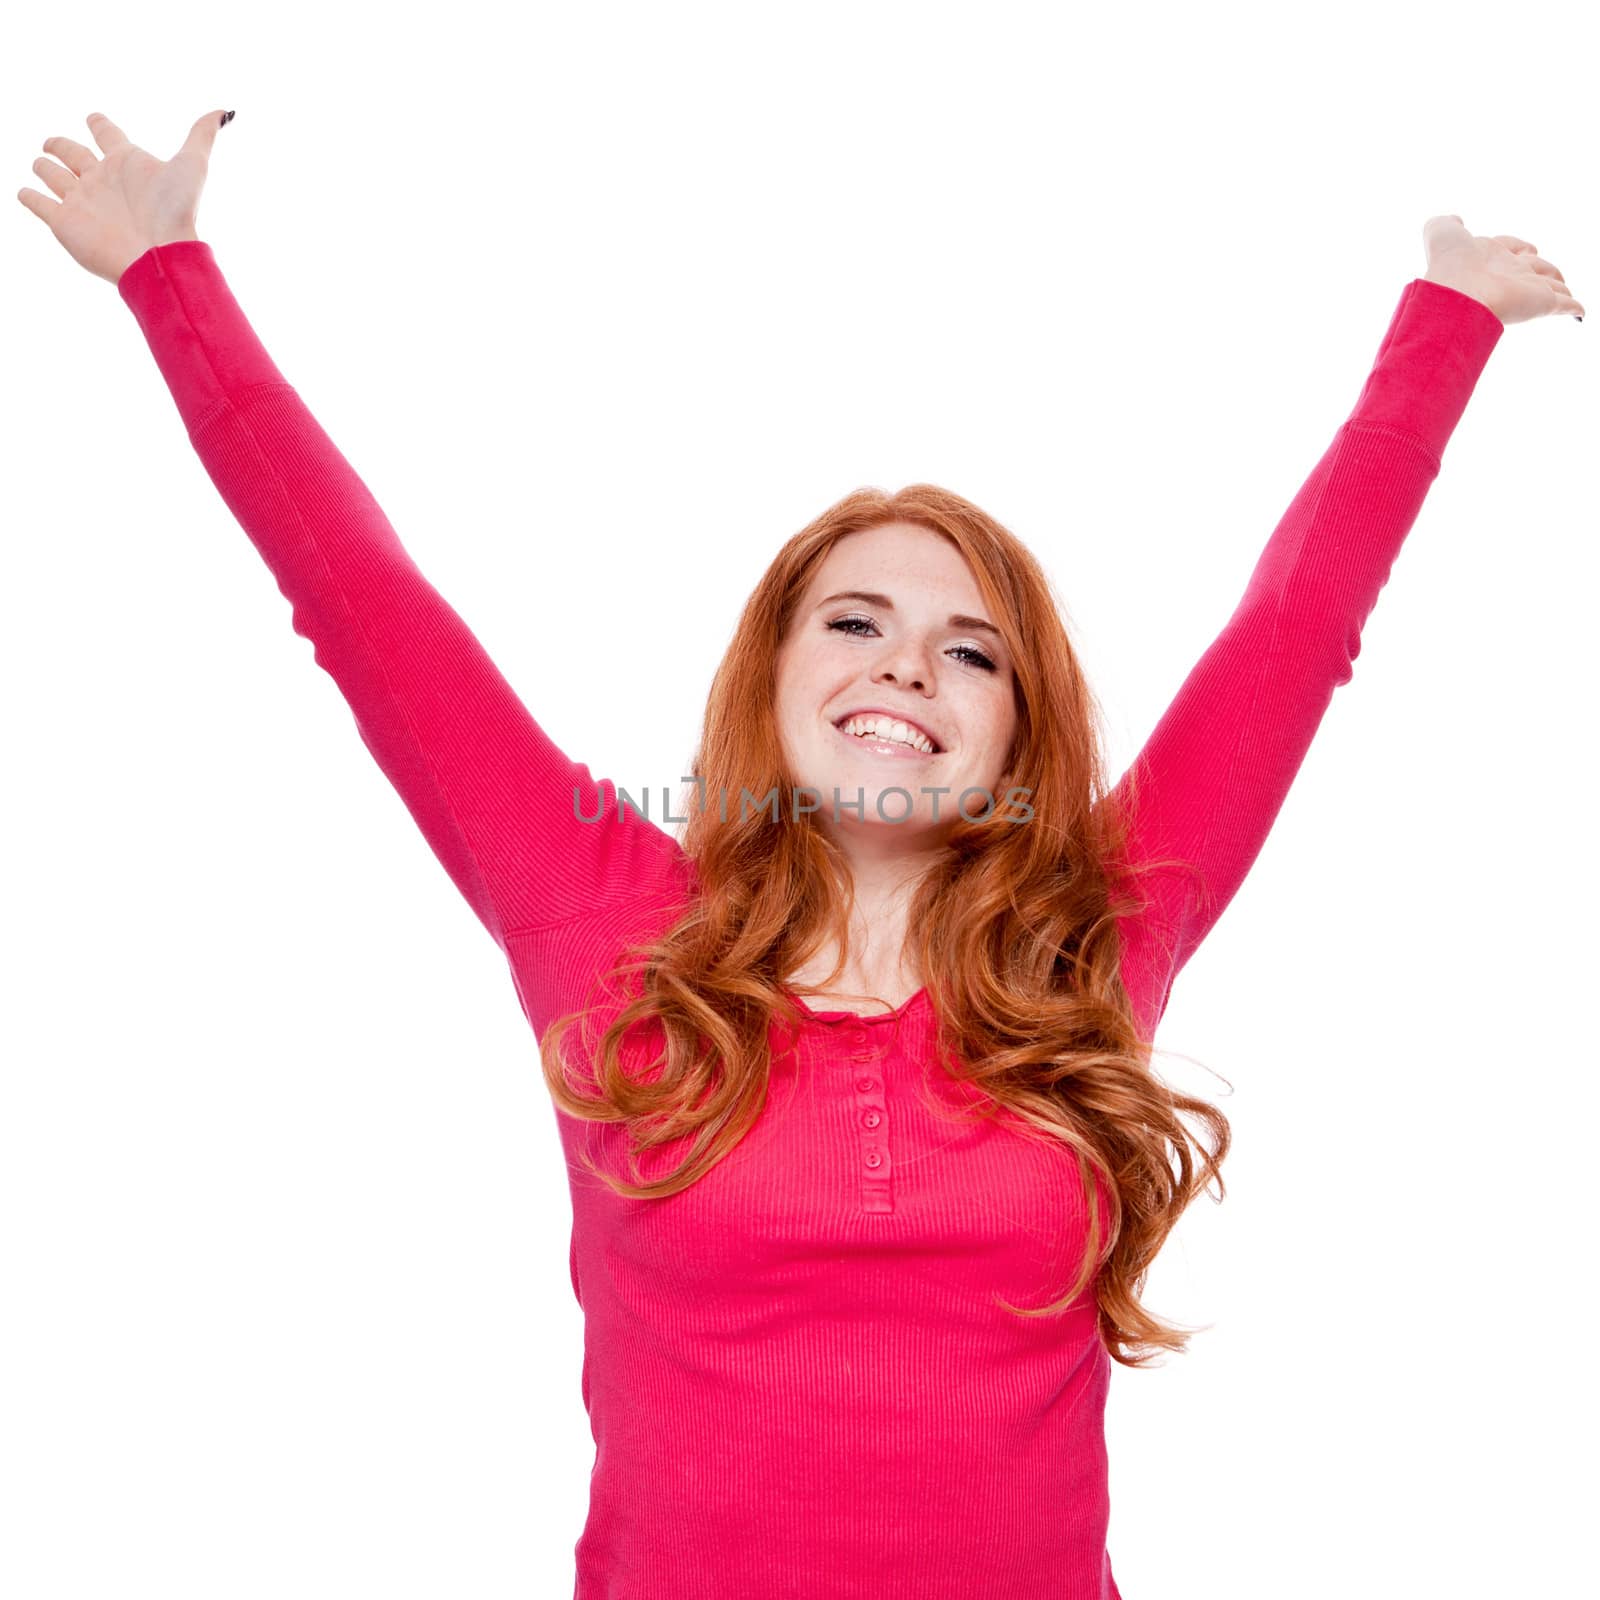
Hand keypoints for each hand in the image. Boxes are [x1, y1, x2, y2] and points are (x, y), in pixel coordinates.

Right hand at [16, 109, 231, 285]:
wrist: (159, 255)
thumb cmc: (176, 212)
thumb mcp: (192, 165)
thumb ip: (202, 135)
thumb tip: (224, 111)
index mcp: (126, 162)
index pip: (107, 134)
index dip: (99, 124)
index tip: (93, 118)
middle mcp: (102, 179)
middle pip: (73, 153)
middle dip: (60, 145)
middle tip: (51, 142)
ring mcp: (81, 201)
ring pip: (53, 176)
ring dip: (45, 167)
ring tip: (42, 164)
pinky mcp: (64, 222)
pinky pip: (39, 204)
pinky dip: (30, 196)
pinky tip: (25, 191)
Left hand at [1421, 215, 1583, 324]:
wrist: (1456, 296)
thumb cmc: (1449, 264)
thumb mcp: (1442, 232)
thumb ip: (1444, 224)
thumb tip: (1454, 220)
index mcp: (1488, 257)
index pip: (1511, 248)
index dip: (1519, 247)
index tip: (1527, 249)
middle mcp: (1507, 273)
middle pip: (1534, 267)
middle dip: (1544, 269)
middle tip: (1552, 277)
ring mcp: (1524, 289)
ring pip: (1550, 285)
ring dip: (1559, 287)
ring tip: (1564, 293)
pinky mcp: (1539, 303)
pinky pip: (1562, 305)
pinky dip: (1572, 308)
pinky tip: (1578, 314)